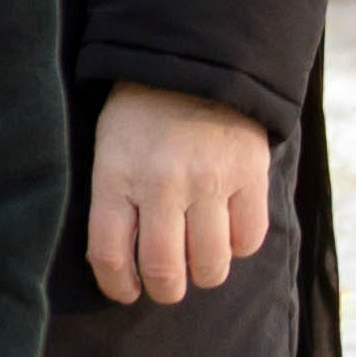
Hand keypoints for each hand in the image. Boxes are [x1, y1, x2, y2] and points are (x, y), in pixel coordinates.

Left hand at [90, 81, 273, 305]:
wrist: (191, 66)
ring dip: (203, 274)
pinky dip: (237, 247)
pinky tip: (225, 233)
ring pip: (210, 264)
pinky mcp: (249, 178)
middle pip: (165, 271)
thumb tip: (119, 263)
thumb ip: (112, 201)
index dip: (117, 286)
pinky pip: (248, 240)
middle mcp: (161, 185)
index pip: (111, 254)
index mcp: (116, 176)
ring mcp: (209, 182)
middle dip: (164, 291)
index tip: (125, 291)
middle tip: (166, 286)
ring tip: (197, 262)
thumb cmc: (138, 116)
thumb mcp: (106, 150)